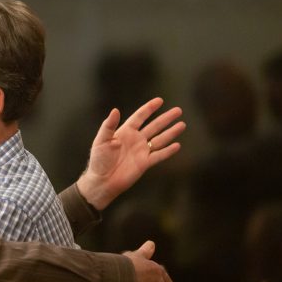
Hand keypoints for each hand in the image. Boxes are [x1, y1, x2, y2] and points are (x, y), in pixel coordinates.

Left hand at [77, 97, 185, 211]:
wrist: (102, 181)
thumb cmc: (99, 160)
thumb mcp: (101, 140)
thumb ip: (108, 126)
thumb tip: (115, 110)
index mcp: (125, 132)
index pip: (140, 117)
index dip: (149, 108)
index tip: (160, 100)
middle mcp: (136, 139)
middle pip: (154, 126)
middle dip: (166, 118)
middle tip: (178, 110)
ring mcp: (142, 151)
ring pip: (160, 139)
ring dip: (171, 132)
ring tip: (182, 124)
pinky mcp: (145, 163)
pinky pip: (159, 155)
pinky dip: (168, 151)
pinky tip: (177, 145)